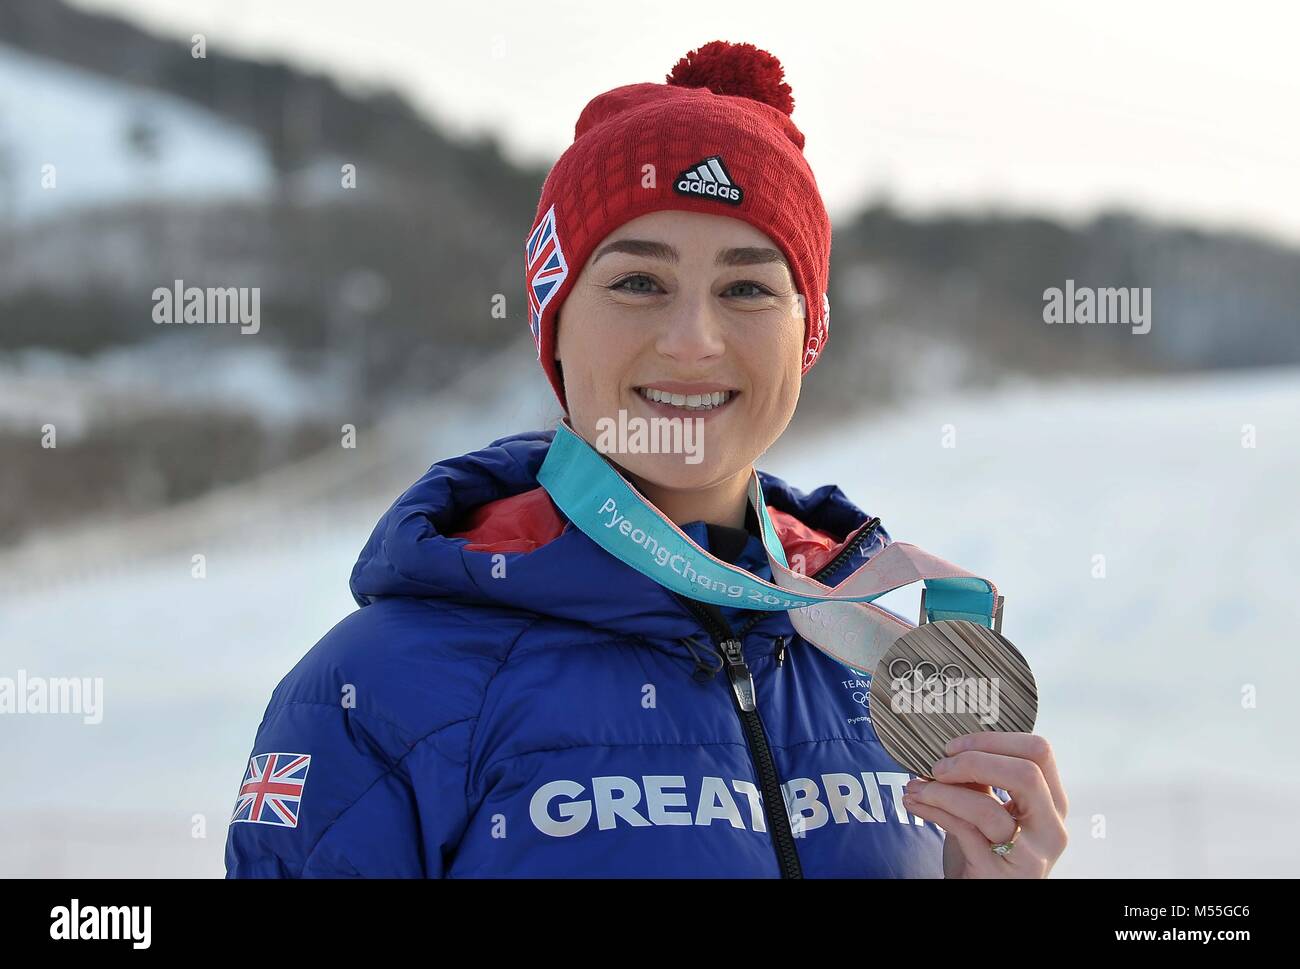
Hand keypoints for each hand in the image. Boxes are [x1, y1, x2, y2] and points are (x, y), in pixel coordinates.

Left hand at [901, 732, 1067, 877]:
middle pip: (1026, 773)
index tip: (955, 747)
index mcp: (1052, 804)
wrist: (979, 890)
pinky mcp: (1000, 873)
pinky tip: (915, 804)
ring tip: (916, 788)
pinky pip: (963, 831)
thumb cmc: (985, 850)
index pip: (1039, 752)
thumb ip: (982, 780)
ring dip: (942, 792)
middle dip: (972, 761)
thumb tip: (953, 749)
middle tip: (939, 767)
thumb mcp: (989, 809)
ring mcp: (1030, 854)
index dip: (993, 741)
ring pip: (987, 808)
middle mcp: (1051, 829)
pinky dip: (933, 811)